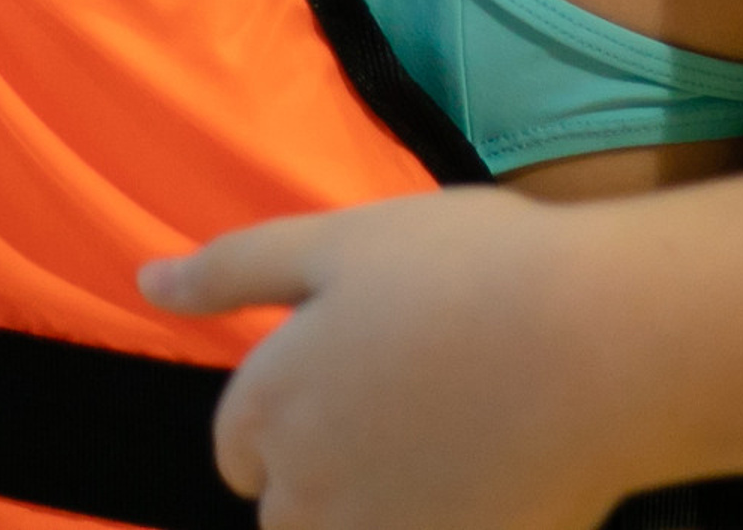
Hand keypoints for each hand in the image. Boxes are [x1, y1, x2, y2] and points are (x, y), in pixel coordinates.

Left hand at [140, 190, 649, 529]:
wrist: (598, 340)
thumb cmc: (463, 269)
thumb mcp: (333, 240)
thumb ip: (229, 271)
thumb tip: (144, 282)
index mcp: (269, 408)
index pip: (239, 451)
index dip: (290, 413)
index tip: (354, 377)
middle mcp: (307, 495)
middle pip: (289, 515)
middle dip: (328, 479)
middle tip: (408, 410)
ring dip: (379, 506)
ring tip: (445, 447)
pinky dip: (440, 516)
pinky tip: (483, 481)